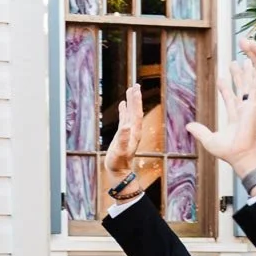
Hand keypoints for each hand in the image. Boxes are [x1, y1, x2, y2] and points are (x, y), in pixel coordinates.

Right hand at [103, 83, 159, 199]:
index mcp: (134, 132)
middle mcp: (133, 130)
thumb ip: (124, 138)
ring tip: (131, 89)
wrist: (119, 171)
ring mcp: (128, 131)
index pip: (137, 113)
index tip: (136, 90)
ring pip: (131, 113)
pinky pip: (124, 118)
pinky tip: (122, 104)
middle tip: (136, 85)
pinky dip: (124, 110)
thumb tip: (126, 126)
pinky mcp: (123, 134)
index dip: (136, 102)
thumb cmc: (119, 162)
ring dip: (131, 102)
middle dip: (136, 98)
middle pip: (136, 111)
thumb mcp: (121, 150)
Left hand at [183, 58, 255, 181]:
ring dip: (247, 73)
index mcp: (235, 118)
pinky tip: (255, 68)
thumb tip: (189, 126)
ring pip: (248, 86)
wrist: (242, 155)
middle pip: (240, 89)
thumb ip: (200, 131)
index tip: (221, 78)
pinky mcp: (254, 106)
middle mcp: (243, 111)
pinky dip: (255, 78)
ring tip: (245, 60)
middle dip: (237, 76)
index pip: (229, 99)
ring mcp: (250, 108)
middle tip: (234, 64)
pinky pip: (255, 89)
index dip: (225, 88)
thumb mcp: (209, 140)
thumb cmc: (230, 152)